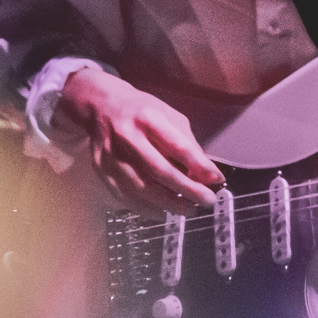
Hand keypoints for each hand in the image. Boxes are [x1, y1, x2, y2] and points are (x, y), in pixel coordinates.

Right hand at [59, 66, 223, 212]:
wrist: (100, 107)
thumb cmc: (140, 111)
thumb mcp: (168, 115)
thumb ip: (186, 141)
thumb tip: (204, 171)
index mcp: (147, 117)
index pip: (177, 145)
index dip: (199, 165)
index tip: (216, 178)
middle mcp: (127, 136)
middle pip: (160, 170)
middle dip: (187, 189)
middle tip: (207, 200)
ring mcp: (111, 155)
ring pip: (142, 188)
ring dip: (168, 203)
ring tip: (188, 209)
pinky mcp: (102, 170)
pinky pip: (126, 196)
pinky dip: (146, 208)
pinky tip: (162, 211)